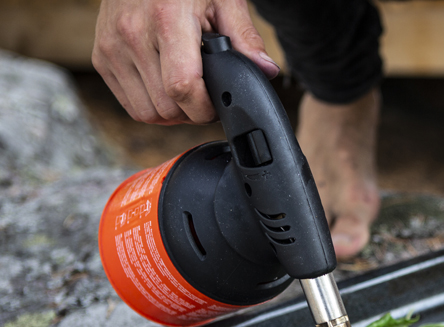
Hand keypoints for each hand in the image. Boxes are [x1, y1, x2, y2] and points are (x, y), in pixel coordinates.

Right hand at [92, 0, 279, 124]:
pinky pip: (129, 103)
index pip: (182, 87)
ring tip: (187, 92)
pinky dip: (151, 105)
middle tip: (206, 97)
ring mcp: (112, 46)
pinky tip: (166, 88)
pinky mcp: (101, 56)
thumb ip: (245, 36)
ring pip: (146, 112)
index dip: (205, 108)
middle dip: (192, 112)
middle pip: (166, 107)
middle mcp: (132, 34)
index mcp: (166, 20)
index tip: (217, 104)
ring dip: (171, 113)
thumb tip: (266, 70)